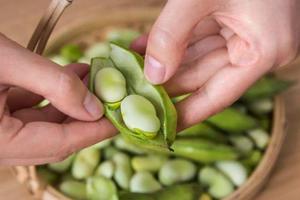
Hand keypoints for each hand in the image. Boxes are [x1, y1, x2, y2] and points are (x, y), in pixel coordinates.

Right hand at [0, 34, 116, 164]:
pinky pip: (30, 110)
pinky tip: (71, 76)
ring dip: (72, 101)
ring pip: (45, 123)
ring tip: (94, 78)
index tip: (122, 119)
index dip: (96, 131)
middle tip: (112, 95)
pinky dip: (52, 94)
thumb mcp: (7, 63)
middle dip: (87, 115)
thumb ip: (53, 85)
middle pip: (56, 138)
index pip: (61, 144)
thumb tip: (94, 107)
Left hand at [132, 0, 299, 128]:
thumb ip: (173, 35)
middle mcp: (256, 49)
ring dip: (163, 63)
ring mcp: (244, 34)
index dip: (188, 115)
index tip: (161, 129)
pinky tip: (143, 49)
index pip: (218, 96)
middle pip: (202, 77)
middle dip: (167, 84)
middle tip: (134, 95)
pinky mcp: (232, 20)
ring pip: (196, 58)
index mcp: (263, 52)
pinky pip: (196, 38)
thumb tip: (152, 74)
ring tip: (131, 72)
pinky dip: (171, 43)